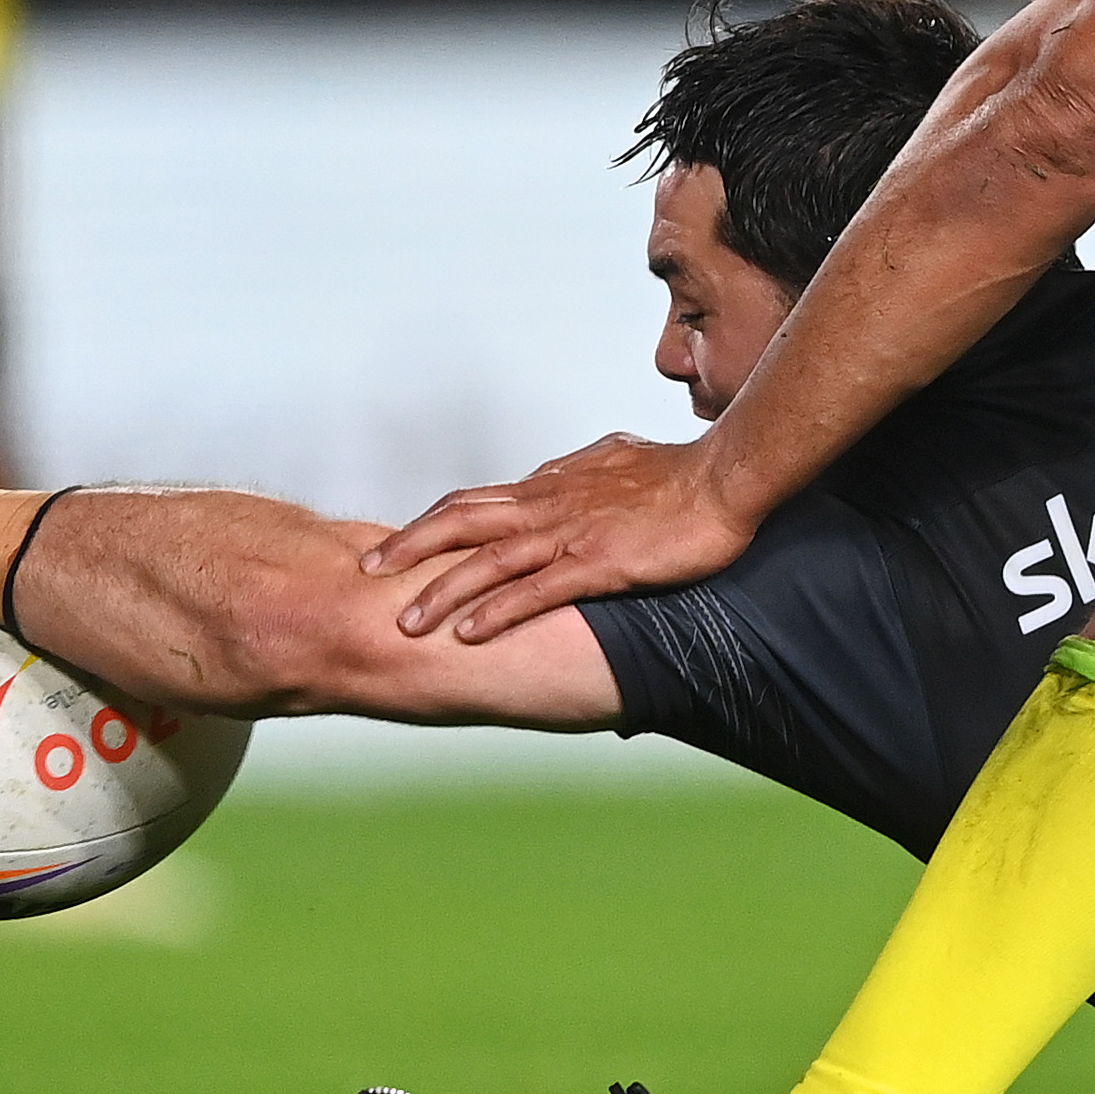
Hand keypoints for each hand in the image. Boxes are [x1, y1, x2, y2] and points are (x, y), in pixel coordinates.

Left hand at [363, 430, 752, 640]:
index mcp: (553, 485)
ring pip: (488, 561)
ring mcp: (570, 534)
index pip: (476, 501)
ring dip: (442, 592)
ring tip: (406, 622)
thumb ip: (578, 471)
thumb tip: (550, 474)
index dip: (433, 522)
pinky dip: (495, 611)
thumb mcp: (616, 460)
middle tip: (369, 572)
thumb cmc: (681, 472)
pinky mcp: (598, 563)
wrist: (725, 478)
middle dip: (410, 549)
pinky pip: (535, 590)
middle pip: (461, 521)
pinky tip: (468, 633)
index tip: (400, 544)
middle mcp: (550, 505)